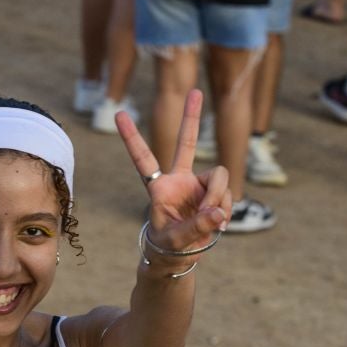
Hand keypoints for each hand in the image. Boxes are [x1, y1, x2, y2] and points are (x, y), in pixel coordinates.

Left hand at [115, 89, 231, 251]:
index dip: (132, 137)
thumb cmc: (169, 245)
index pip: (143, 158)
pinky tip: (219, 223)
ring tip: (214, 220)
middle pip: (187, 143)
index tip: (118, 113)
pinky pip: (227, 194)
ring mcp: (198, 185)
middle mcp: (180, 179)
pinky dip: (226, 208)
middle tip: (194, 91)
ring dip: (220, 197)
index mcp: (159, 186)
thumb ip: (197, 226)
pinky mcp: (214, 194)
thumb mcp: (177, 239)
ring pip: (219, 177)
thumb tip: (219, 212)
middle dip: (191, 118)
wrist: (180, 255)